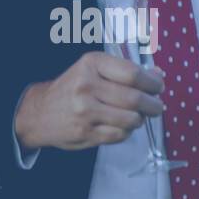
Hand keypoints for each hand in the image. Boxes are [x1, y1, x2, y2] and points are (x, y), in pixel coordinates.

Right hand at [14, 52, 164, 150]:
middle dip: (153, 105)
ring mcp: (85, 111)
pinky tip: (121, 126)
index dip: (153, 83)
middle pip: (135, 99)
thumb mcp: (94, 70)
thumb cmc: (74, 88)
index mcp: (91, 64)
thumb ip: (126, 71)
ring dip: (140, 120)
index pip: (133, 74)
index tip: (158, 87)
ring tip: (137, 116)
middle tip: (157, 107)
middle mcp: (86, 86)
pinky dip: (127, 131)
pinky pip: (120, 135)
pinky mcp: (86, 133)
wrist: (39, 112)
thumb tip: (159, 75)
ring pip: (131, 119)